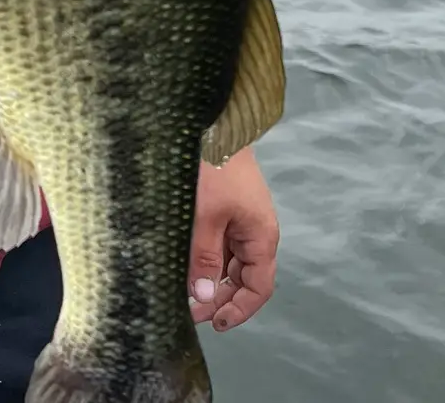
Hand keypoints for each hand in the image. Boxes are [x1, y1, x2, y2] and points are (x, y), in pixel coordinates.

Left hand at [188, 146, 278, 332]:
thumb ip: (205, 259)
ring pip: (228, 260)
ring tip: (183, 293)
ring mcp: (239, 217)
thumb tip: (205, 297)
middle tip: (190, 312)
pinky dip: (205, 257)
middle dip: (219, 298)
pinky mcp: (224, 205)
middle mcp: (254, 230)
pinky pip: (219, 241)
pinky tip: (183, 264)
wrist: (211, 122)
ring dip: (210, 278)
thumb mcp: (205, 217)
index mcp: (261, 235)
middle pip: (243, 277)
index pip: (258, 288)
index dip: (239, 310)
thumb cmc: (212, 166)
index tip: (214, 324)